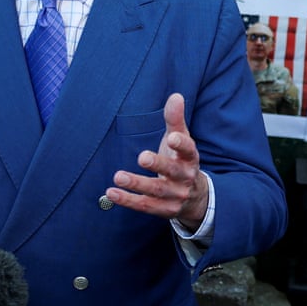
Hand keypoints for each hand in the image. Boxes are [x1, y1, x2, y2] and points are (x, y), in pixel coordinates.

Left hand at [106, 93, 209, 229]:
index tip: (173, 136)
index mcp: (190, 159)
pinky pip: (145, 206)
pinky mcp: (163, 209)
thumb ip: (175, 120)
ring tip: (118, 176)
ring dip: (137, 184)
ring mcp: (175, 196)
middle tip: (142, 157)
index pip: (190, 151)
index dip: (183, 144)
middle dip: (158, 165)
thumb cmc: (181, 161)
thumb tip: (175, 95)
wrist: (195, 197)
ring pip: (156, 191)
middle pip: (172, 172)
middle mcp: (185, 178)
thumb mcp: (181, 140)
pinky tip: (111, 192)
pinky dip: (128, 200)